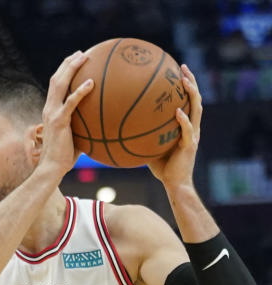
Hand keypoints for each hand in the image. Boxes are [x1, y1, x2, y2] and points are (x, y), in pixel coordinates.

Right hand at [40, 50, 93, 176]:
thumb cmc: (65, 157)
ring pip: (59, 84)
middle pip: (56, 79)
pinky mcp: (59, 121)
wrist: (52, 168)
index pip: (55, 86)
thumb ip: (86, 126)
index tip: (77, 61)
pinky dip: (80, 91)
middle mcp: (49, 108)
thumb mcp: (77, 137)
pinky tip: (91, 83)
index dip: (64, 72)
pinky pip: (70, 102)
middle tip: (82, 53)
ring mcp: (52, 114)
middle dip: (68, 64)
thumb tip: (105, 122)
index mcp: (51, 111)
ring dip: (71, 69)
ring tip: (84, 57)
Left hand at [147, 64, 200, 190]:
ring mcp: (193, 135)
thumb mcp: (150, 146)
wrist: (175, 184)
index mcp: (185, 126)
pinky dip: (184, 120)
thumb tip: (121, 125)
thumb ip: (143, 134)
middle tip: (183, 66)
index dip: (184, 85)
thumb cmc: (162, 168)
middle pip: (195, 99)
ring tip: (184, 81)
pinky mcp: (190, 145)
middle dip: (191, 81)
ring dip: (192, 94)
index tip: (177, 70)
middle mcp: (192, 127)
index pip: (187, 101)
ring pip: (196, 109)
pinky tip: (178, 112)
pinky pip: (188, 130)